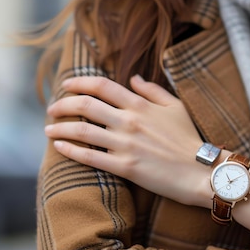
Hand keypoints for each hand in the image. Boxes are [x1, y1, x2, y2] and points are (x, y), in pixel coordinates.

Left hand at [44, 75, 211, 206]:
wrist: (202, 172)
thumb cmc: (189, 138)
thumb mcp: (175, 107)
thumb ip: (152, 90)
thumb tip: (132, 78)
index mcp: (140, 104)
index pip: (102, 86)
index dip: (79, 82)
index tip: (66, 85)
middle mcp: (129, 121)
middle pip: (86, 105)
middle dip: (63, 105)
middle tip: (52, 108)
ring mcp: (126, 145)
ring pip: (83, 131)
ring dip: (60, 128)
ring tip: (47, 129)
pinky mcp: (126, 167)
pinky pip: (90, 158)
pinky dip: (71, 151)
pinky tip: (59, 147)